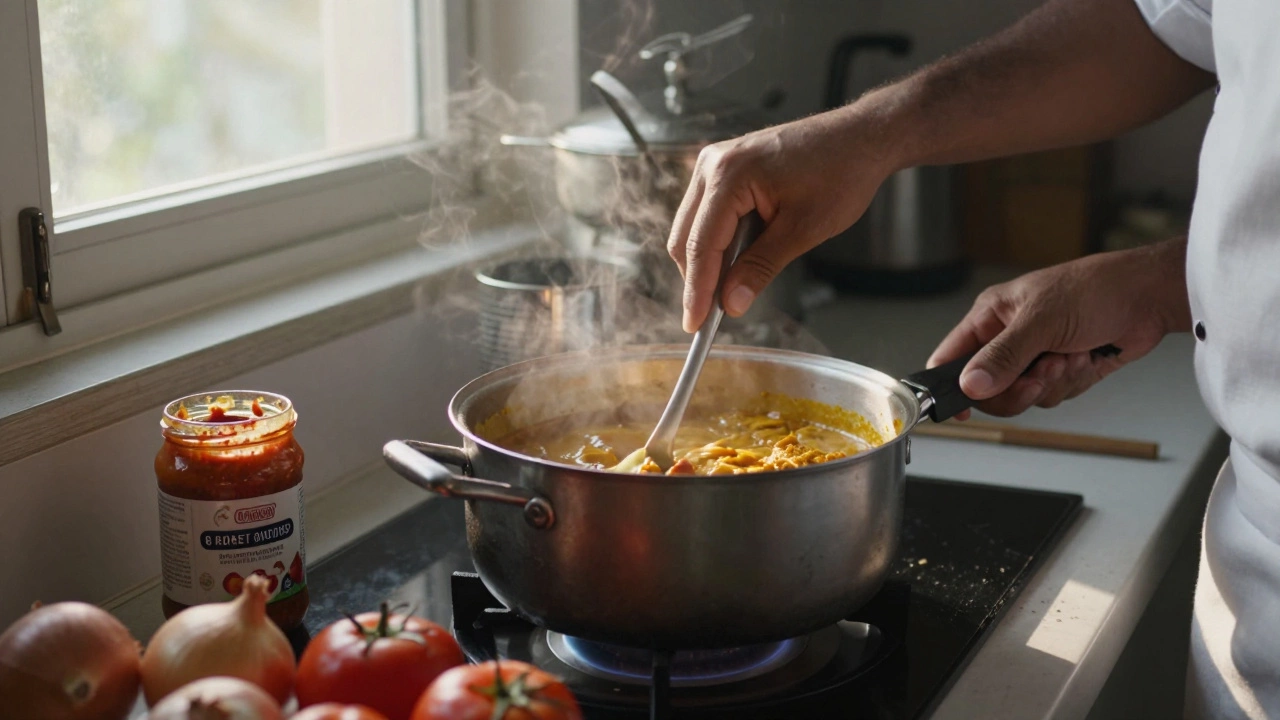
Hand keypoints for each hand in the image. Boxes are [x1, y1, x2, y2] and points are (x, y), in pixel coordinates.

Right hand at [667, 106, 899, 331]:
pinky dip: (715, 241)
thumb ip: (761, 267)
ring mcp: (716, 162)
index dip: (696, 290)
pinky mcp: (724, 167)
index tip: (694, 325)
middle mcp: (713, 164)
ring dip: (706, 261)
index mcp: (729, 175)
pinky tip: (736, 260)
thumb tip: (731, 302)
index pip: (700, 245)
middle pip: (685, 237)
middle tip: (710, 317)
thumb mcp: (803, 229)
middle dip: (697, 278)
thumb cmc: (841, 174)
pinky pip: (706, 212)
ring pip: (691, 227)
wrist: (860, 138)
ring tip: (730, 289)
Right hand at [928, 238, 1188, 418]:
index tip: (960, 411)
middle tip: (1038, 376)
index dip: (950, 385)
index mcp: (991, 316)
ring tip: (1071, 355)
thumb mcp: (1042, 321)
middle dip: (1018, 387)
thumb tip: (971, 385)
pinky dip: (1072, 382)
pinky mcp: (1061, 370)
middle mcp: (1008, 338)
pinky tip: (1086, 357)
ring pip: (1024, 396)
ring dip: (1053, 382)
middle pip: (988, 388)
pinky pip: (1052, 395)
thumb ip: (1003, 356)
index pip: (951, 357)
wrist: (1149, 298)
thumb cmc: (1095, 289)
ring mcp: (1035, 356)